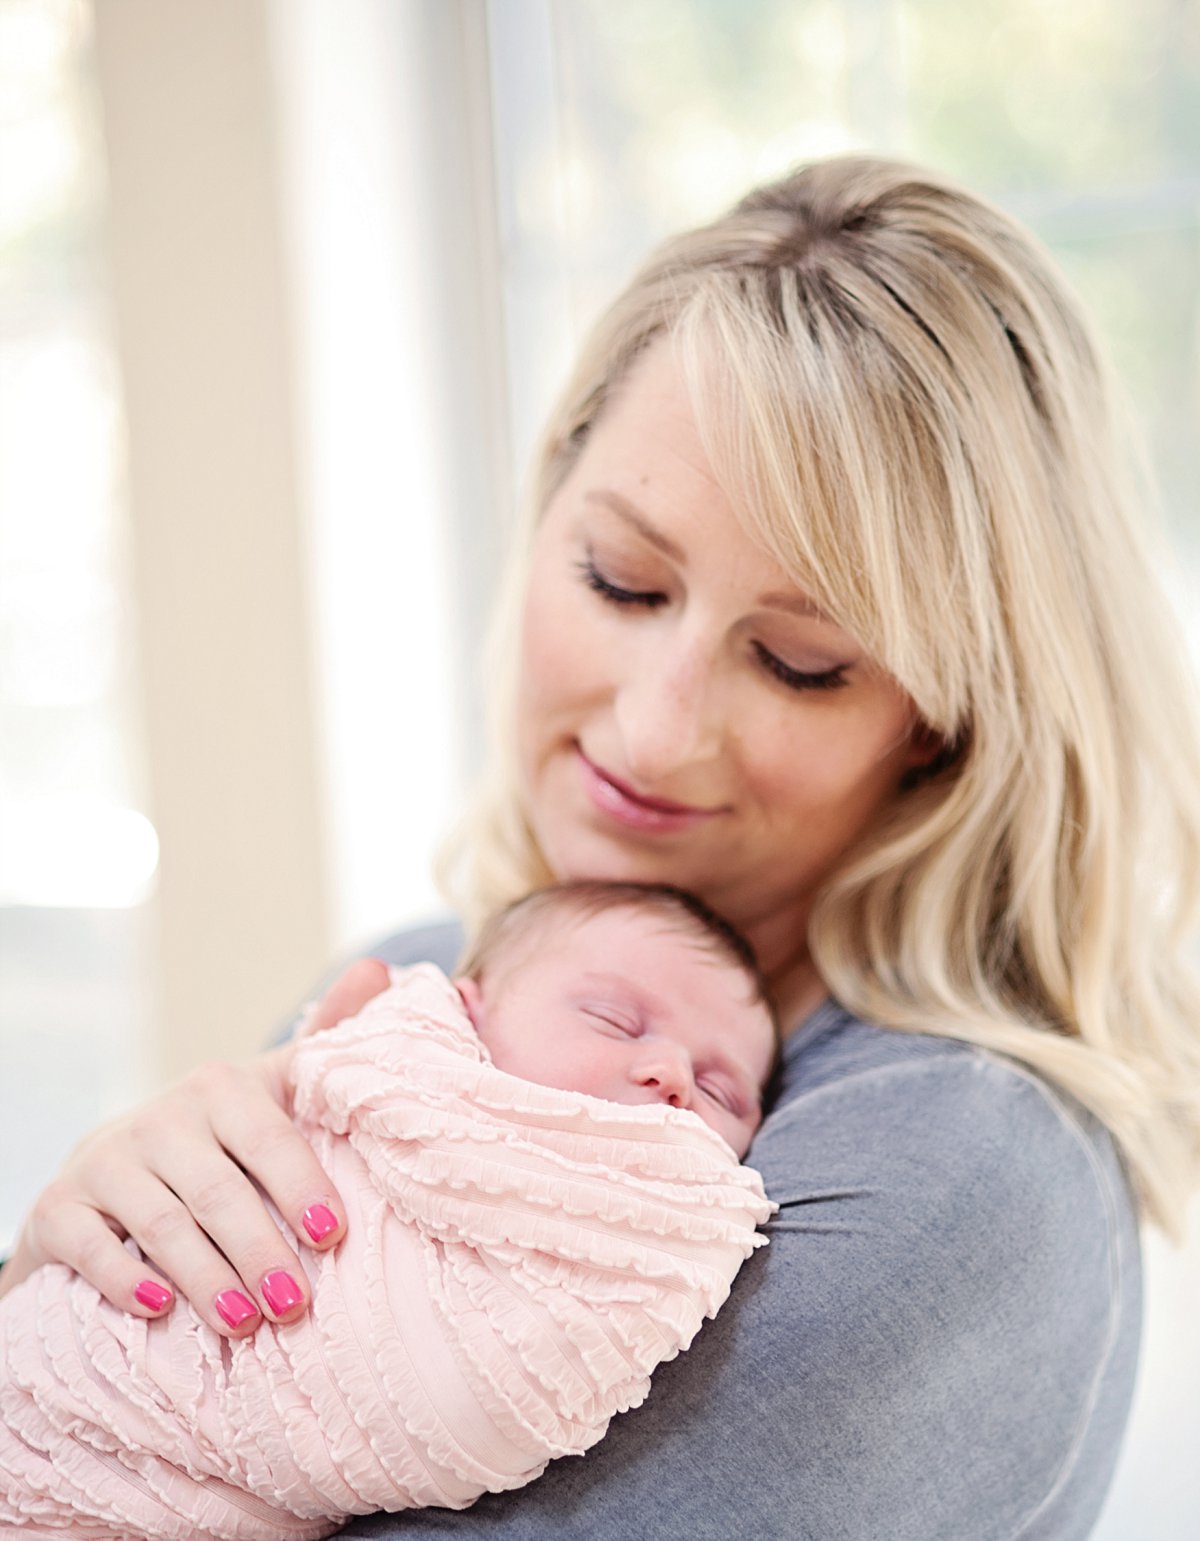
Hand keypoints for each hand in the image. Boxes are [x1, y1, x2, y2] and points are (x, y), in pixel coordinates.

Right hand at [0, 958, 391, 1333]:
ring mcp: (107, 1161)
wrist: (107, 1175)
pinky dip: (123, 1278)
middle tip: (295, 1305)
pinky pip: (91, 1246)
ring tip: (244, 1323)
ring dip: (206, 1277)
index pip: (269, 1137)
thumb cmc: (215, 1142)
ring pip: (162, 1224)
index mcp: (222, 1088)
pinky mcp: (60, 1208)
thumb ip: (326, 1039)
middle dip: (261, 1250)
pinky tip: (157, 1308)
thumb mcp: (268, 1092)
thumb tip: (381, 967)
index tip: (333, 1235)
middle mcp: (163, 1118)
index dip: (302, 1184)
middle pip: (219, 1191)